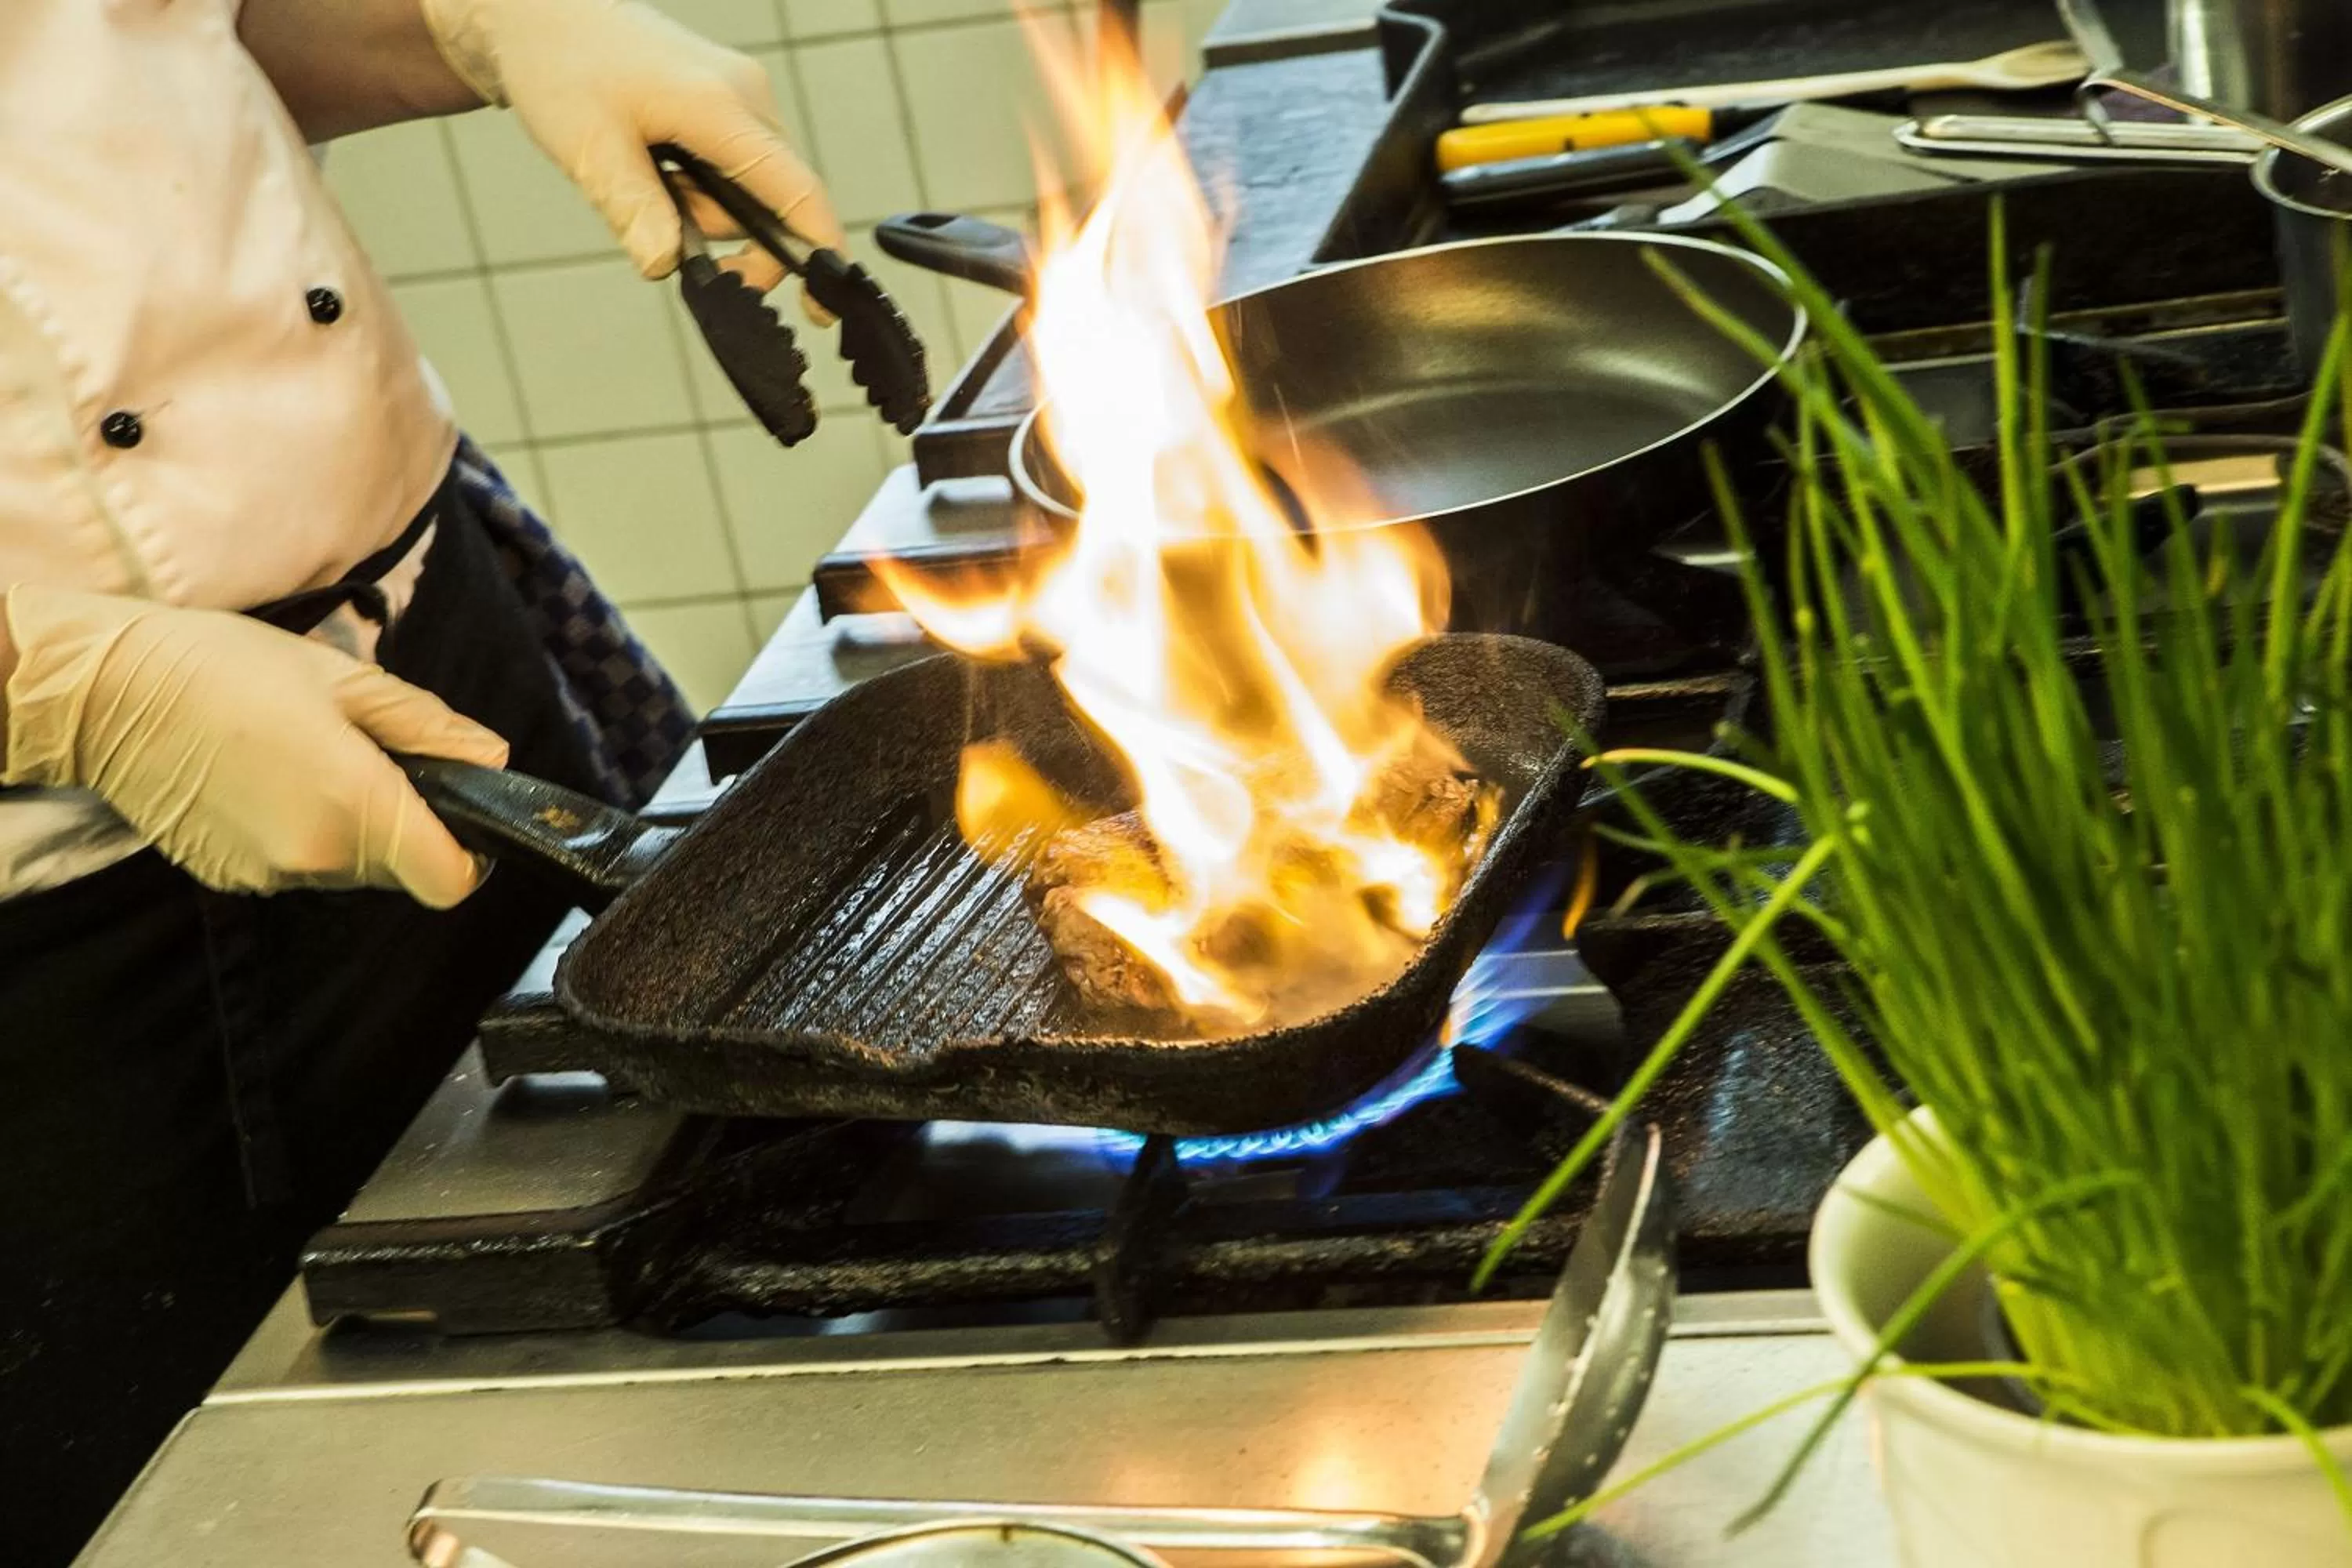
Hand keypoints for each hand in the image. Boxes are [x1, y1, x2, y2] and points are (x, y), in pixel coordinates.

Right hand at [2, 587, 507, 907]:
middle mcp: (318, 858)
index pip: (450, 879)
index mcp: (356, 807)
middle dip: (405, 824)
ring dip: (351, 829)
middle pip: (403, 870)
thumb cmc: (230, 669)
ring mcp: (271, 876)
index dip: (468, 852)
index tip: (459, 811)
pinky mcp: (233, 880)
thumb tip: (492, 757)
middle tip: (371, 759)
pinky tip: (269, 781)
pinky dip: (301, 834)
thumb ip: (428, 726)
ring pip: (351, 870)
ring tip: (309, 761)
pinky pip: (298, 868)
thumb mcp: (346, 680)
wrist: (109, 694)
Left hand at [420, 0, 845, 300]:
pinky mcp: (728, 102)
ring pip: (752, 190)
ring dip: (706, 211)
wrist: (539, 14)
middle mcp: (748, 97)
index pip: (797, 191)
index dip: (817, 254)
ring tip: (645, 180)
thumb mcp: (588, 145)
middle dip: (727, 234)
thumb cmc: (560, 65)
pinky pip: (736, 168)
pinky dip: (702, 189)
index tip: (820, 309)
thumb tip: (665, 265)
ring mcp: (742, 96)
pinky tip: (658, 167)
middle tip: (663, 234)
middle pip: (776, 201)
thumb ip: (633, 209)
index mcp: (723, 105)